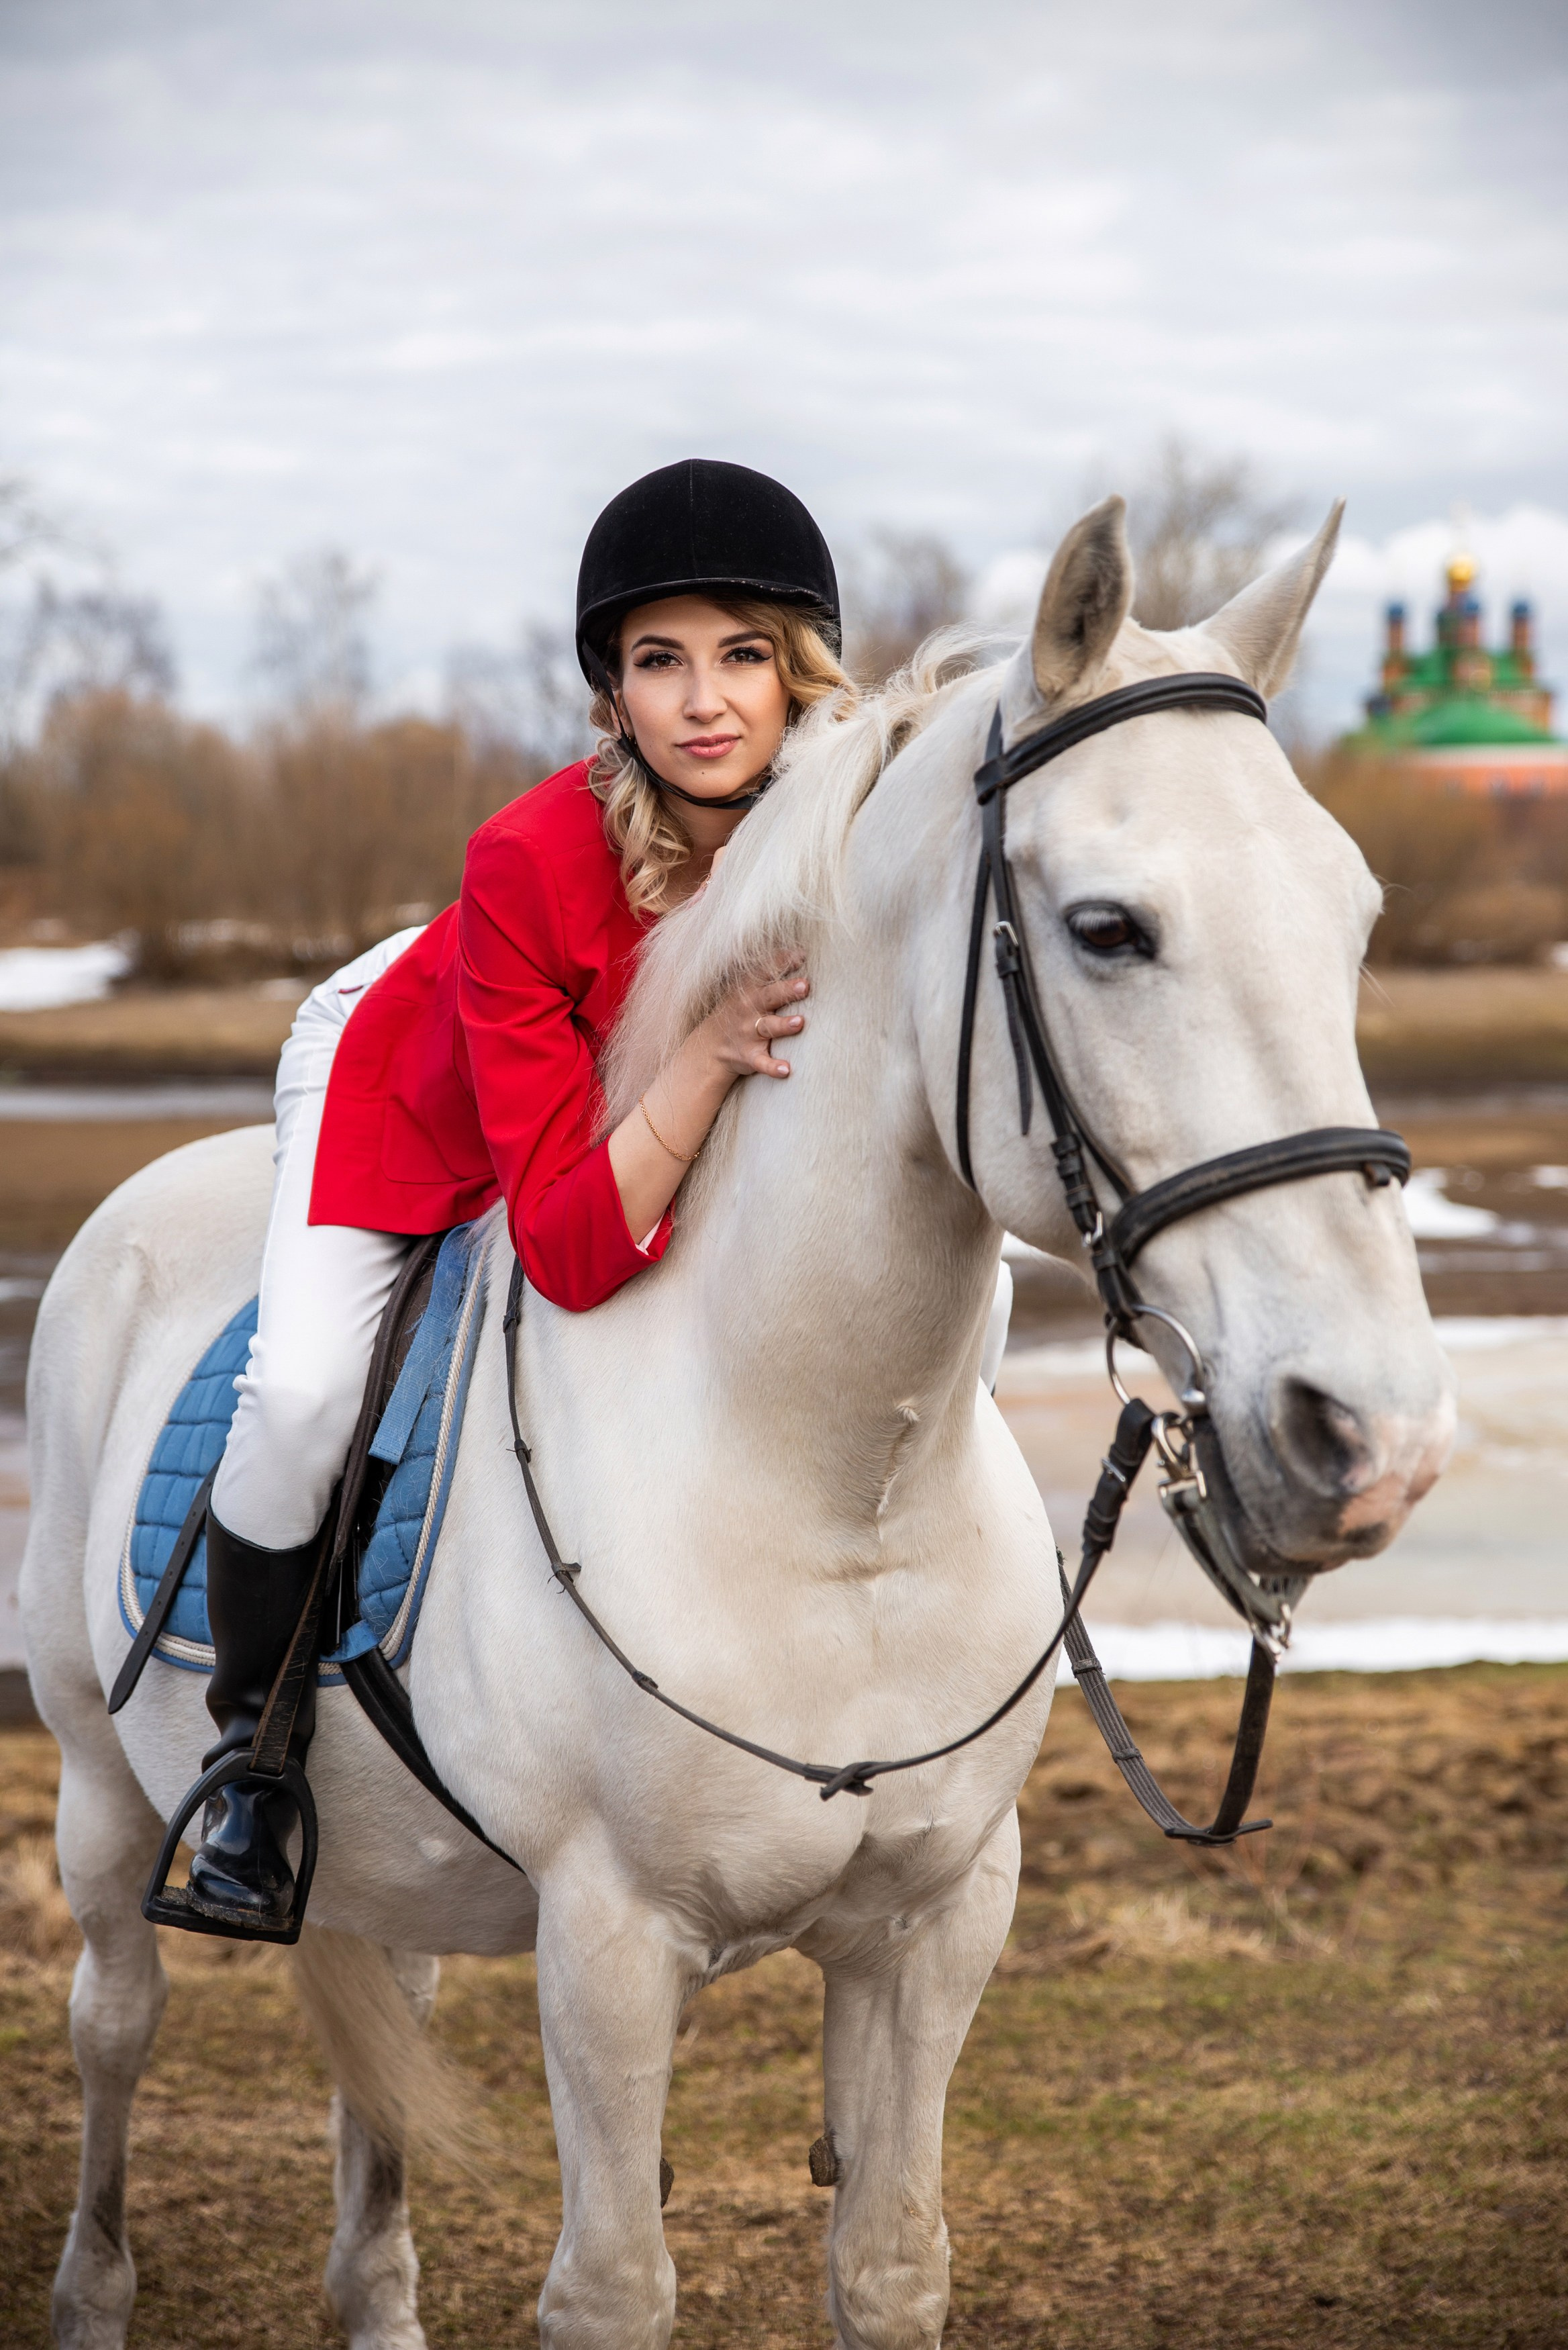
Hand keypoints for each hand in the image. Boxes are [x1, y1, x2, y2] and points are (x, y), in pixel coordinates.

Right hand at [698, 962, 809, 1080]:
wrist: (709, 1046)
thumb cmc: (738, 1010)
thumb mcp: (745, 987)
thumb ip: (769, 971)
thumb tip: (803, 950)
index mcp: (749, 988)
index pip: (766, 970)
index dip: (783, 961)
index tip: (802, 955)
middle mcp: (749, 1007)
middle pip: (770, 996)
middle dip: (787, 990)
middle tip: (805, 985)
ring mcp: (748, 1032)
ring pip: (768, 1027)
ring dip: (784, 1025)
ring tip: (800, 1022)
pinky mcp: (749, 1055)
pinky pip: (761, 1062)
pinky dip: (772, 1067)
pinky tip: (785, 1070)